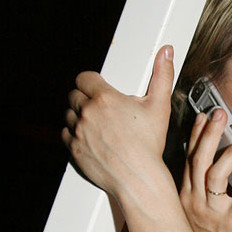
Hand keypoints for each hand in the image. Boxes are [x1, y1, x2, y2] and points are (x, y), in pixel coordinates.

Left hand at [63, 46, 174, 201]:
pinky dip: (74, 134)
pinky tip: (89, 137)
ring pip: (68, 114)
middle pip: (74, 95)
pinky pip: (65, 134)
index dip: (90, 82)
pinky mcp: (74, 148)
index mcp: (105, 99)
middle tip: (100, 108)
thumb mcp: (159, 106)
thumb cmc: (148, 145)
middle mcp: (88, 113)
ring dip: (78, 116)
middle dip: (85, 98)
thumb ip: (162, 75)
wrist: (138, 177)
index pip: (83, 78)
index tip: (97, 88)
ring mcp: (78, 132)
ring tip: (96, 124)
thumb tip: (166, 53)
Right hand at [180, 109, 231, 231]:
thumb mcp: (197, 213)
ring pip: (216, 176)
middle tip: (220, 114)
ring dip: (231, 155)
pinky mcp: (231, 224)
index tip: (202, 116)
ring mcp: (212, 212)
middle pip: (200, 160)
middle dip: (210, 134)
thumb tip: (211, 168)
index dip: (196, 136)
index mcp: (187, 195)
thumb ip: (202, 190)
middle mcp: (196, 200)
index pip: (189, 159)